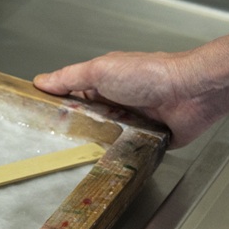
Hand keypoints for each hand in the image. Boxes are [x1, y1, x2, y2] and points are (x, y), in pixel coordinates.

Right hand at [33, 35, 228, 146]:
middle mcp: (114, 103)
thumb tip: (41, 81)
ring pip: (100, 139)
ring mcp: (128, 122)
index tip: (39, 120)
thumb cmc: (150, 74)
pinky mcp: (142, 139)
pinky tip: (104, 158)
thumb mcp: (100, 69)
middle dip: (73, 131)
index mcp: (102, 84)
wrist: (189, 93)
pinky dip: (115, 154)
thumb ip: (69, 77)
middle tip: (58, 141)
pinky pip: (121, 151)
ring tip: (80, 153)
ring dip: (94, 144)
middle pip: (83, 122)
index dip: (55, 108)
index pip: (70, 98)